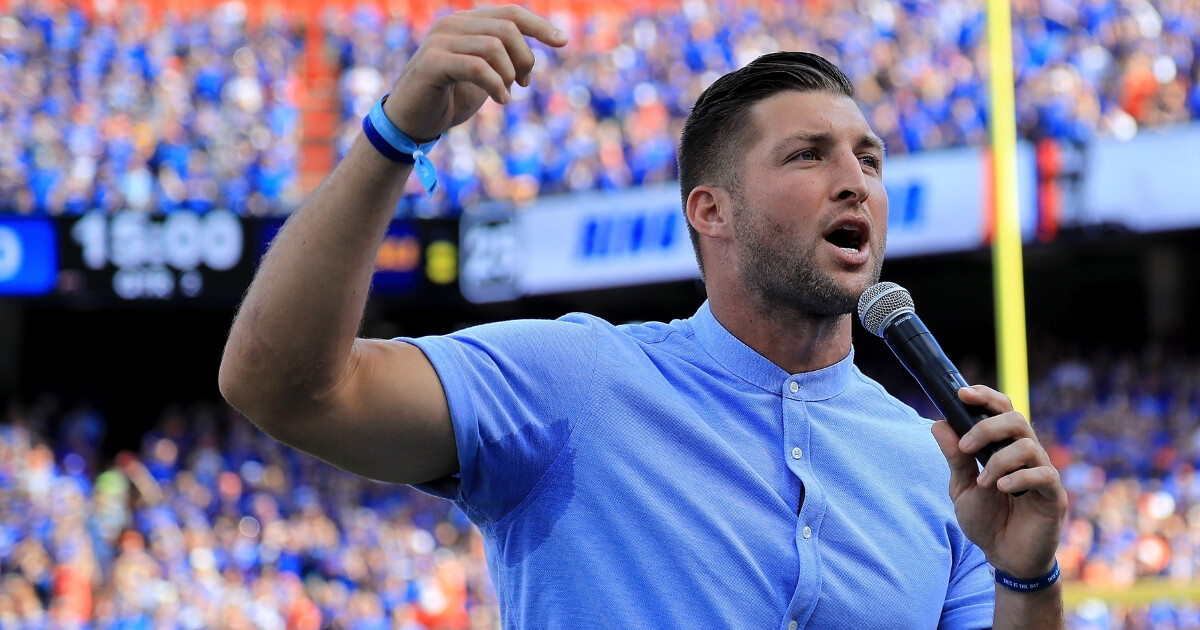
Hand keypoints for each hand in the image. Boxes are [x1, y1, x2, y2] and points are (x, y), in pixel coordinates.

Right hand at [382, 5, 566, 142]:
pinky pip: (477, 67)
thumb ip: (502, 58)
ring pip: (494, 47)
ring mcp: (440, 41)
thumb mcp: (483, 73)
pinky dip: (496, 85)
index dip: (539, 26)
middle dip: (525, 58)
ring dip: (509, 75)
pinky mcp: (432, 63)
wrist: (412, 121)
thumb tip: (531, 56)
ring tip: (506, 93)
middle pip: (507, 29)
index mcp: (465, 22)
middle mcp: (451, 24)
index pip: (510, 13)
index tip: (563, 42)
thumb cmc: (449, 97)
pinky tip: (501, 99)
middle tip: (524, 83)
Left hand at [930, 385, 1066, 578]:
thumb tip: (938, 424)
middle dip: (987, 427)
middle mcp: (1026, 454)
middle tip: (966, 448)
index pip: (1001, 410)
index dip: (985, 396)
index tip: (962, 394)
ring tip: (983, 482)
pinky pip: (1043, 475)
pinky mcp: (1054, 495)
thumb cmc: (986, 519)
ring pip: (1027, 445)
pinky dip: (1018, 478)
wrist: (1004, 556)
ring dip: (998, 460)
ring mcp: (1042, 473)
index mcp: (1004, 447)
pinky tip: (1001, 489)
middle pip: (1016, 419)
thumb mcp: (962, 487)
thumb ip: (955, 457)